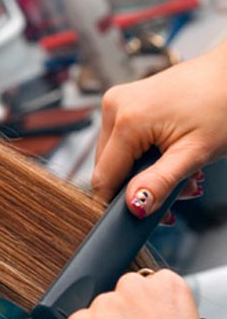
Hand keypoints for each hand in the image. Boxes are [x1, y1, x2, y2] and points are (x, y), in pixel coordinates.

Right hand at [93, 40, 226, 217]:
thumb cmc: (224, 103)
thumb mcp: (195, 153)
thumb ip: (160, 183)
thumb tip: (134, 206)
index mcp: (126, 119)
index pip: (104, 178)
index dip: (118, 202)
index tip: (141, 216)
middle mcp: (114, 106)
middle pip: (108, 168)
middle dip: (138, 187)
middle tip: (178, 193)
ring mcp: (117, 102)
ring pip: (115, 156)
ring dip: (143, 173)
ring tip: (182, 175)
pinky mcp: (124, 102)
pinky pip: (123, 140)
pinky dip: (143, 155)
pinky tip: (169, 156)